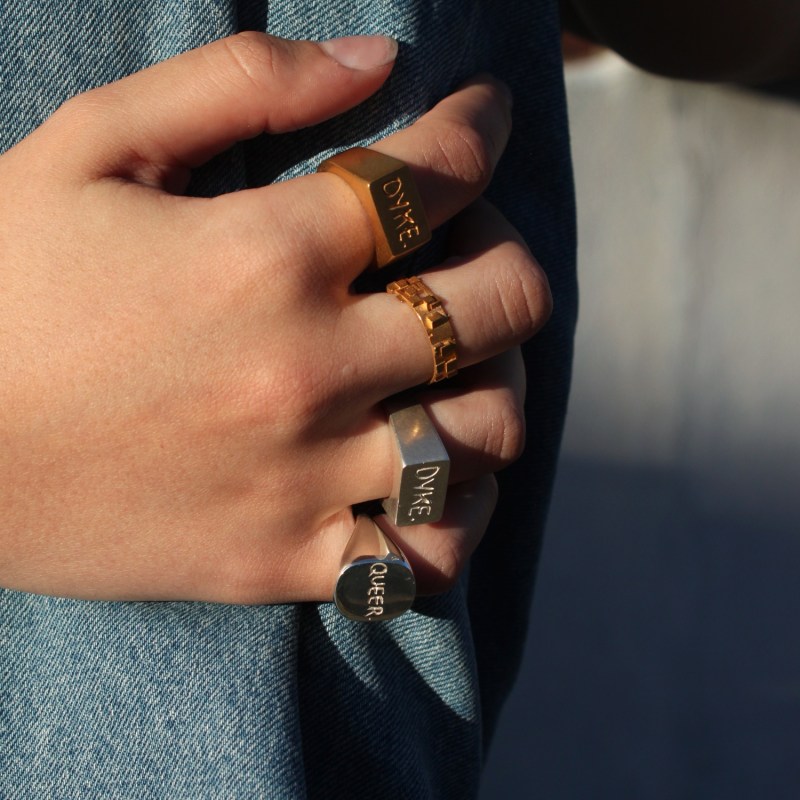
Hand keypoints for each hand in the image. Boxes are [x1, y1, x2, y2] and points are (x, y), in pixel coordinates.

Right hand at [0, 33, 550, 602]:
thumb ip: (239, 84)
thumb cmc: (2, 291)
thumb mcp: (89, 148)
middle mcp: (308, 368)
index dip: (479, 130)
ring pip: (489, 433)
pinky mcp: (283, 561)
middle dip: (509, 255)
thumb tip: (377, 59)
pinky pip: (427, 552)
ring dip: (499, 383)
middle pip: (504, 305)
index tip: (481, 119)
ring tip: (459, 365)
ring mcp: (305, 479)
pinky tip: (431, 473)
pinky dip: (457, 511)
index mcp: (266, 254)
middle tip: (472, 247)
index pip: (437, 175)